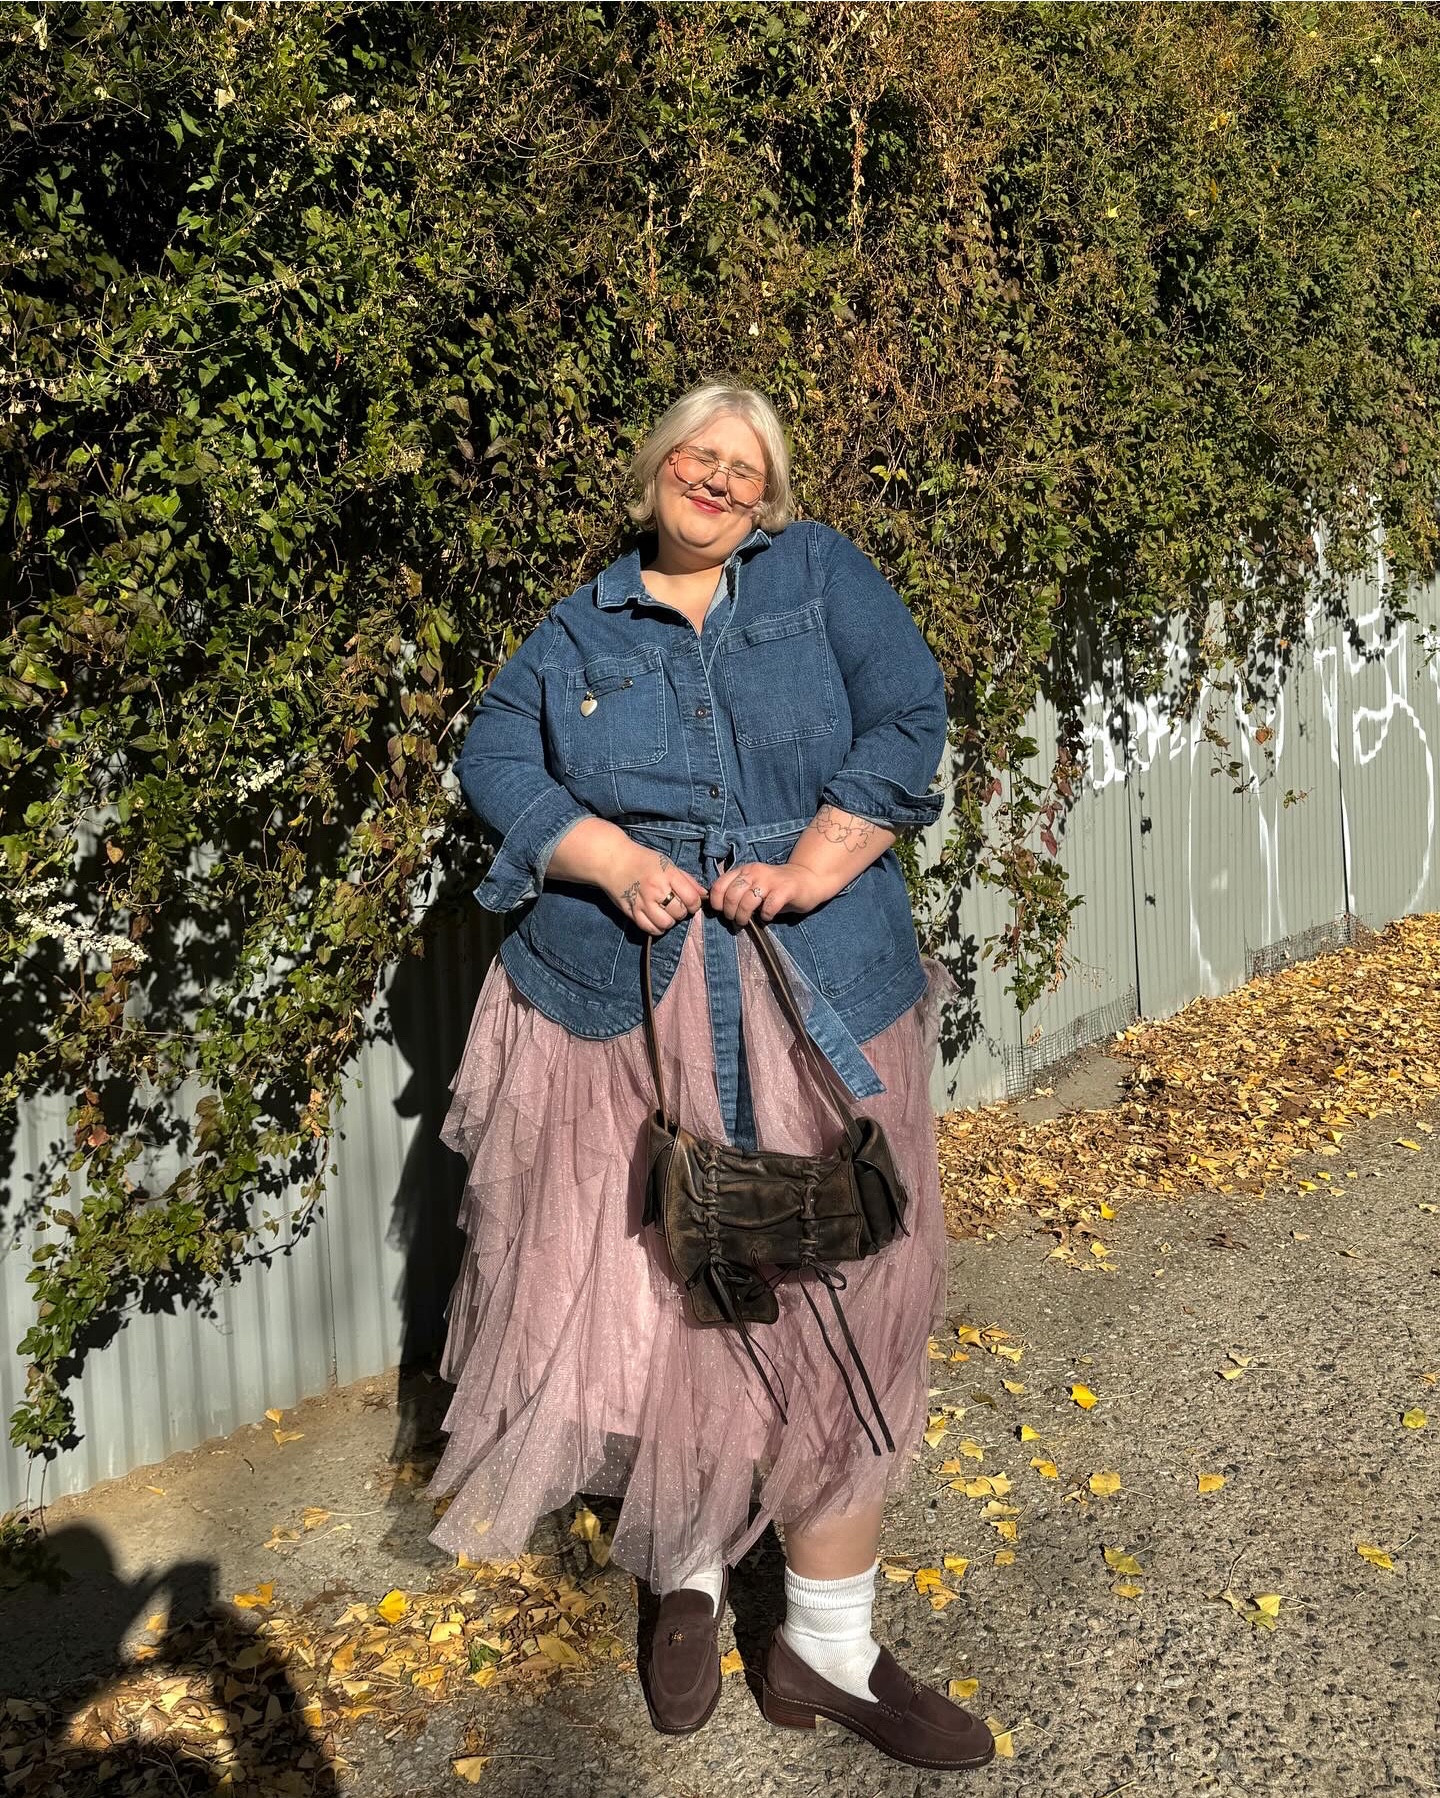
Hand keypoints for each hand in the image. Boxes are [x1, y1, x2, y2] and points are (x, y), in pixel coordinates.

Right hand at [606, 844, 705, 936]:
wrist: (612, 860)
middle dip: (682, 912)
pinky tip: (656, 919)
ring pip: (666, 924)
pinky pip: (650, 929)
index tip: (691, 902)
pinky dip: (657, 928)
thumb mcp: (667, 863)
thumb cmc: (643, 860)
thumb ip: (687, 880)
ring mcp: (642, 902)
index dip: (695, 904)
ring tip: (666, 913)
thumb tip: (704, 895)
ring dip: (670, 921)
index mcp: (667, 875)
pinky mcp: (631, 912)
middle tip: (676, 906)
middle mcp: (656, 889)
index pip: (691, 898)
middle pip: (679, 912)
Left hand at [708, 859, 826, 926]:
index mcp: (744, 870)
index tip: (722, 912)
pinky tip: (768, 916)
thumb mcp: (753, 885)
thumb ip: (738, 892)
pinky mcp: (786, 889)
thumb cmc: (776, 887)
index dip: (717, 902)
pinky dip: (765, 915)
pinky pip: (769, 906)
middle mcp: (755, 872)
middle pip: (732, 895)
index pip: (719, 885)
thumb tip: (720, 910)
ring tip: (747, 922)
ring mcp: (770, 880)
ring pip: (747, 901)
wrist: (807, 879)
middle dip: (731, 913)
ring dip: (744, 916)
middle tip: (737, 920)